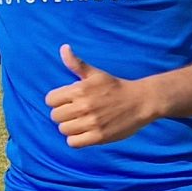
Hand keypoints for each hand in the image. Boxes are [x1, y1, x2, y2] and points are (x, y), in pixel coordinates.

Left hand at [45, 45, 165, 147]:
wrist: (141, 101)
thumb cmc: (116, 87)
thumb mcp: (96, 73)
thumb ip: (76, 63)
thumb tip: (63, 48)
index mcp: (80, 89)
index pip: (50, 100)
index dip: (56, 101)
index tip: (67, 101)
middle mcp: (84, 106)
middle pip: (55, 116)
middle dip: (63, 114)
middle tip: (75, 112)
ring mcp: (91, 122)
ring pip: (63, 130)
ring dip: (70, 127)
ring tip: (80, 122)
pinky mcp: (99, 137)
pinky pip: (73, 143)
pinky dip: (76, 139)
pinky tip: (84, 133)